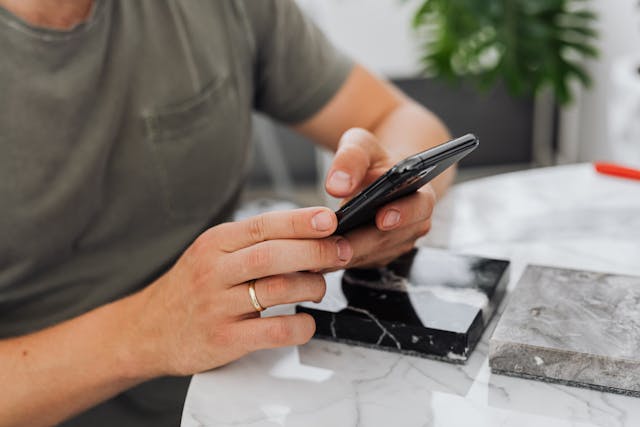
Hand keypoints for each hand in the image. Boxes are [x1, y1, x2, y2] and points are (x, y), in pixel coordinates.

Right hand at [127, 208, 351, 376]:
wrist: (147, 330)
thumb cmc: (192, 288)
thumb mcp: (212, 255)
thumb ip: (252, 245)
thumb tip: (310, 234)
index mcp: (214, 244)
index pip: (263, 225)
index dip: (300, 221)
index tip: (330, 219)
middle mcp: (214, 271)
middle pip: (272, 255)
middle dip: (315, 251)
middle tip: (340, 252)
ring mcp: (217, 306)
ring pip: (276, 290)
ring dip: (311, 286)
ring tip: (320, 287)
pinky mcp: (223, 340)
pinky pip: (272, 331)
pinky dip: (299, 326)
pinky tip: (306, 322)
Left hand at [325, 128, 435, 267]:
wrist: (377, 178)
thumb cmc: (373, 161)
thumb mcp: (362, 146)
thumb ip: (351, 158)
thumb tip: (337, 184)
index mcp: (420, 194)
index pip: (419, 208)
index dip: (403, 215)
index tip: (382, 218)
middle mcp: (413, 224)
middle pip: (390, 239)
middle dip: (362, 242)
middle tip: (337, 242)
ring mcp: (396, 244)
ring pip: (372, 255)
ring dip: (348, 254)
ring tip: (321, 250)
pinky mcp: (377, 256)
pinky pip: (358, 262)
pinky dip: (339, 260)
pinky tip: (318, 256)